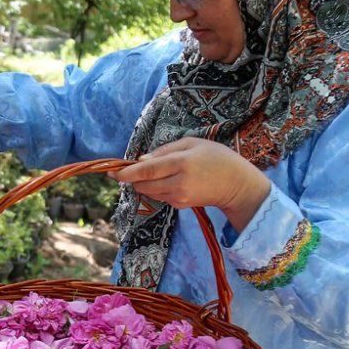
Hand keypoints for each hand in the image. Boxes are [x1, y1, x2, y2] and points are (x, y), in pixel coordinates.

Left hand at [109, 138, 270, 231]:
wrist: (236, 184)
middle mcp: (178, 182)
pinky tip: (169, 180)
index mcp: (182, 163)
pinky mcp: (180, 205)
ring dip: (144, 183)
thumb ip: (165, 150)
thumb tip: (141, 160)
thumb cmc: (216, 157)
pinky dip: (157, 188)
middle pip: (143, 184)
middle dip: (132, 178)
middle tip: (127, 170)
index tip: (112, 172)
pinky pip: (159, 196)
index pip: (147, 170)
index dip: (127, 172)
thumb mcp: (193, 143)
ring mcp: (179, 197)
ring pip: (149, 191)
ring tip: (154, 172)